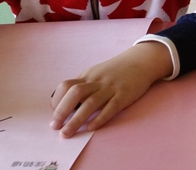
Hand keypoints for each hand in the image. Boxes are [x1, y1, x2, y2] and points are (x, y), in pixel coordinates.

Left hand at [50, 41, 172, 137]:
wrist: (141, 61)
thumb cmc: (116, 71)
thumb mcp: (96, 74)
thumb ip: (83, 86)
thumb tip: (64, 104)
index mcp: (88, 76)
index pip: (66, 86)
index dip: (57, 101)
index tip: (55, 115)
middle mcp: (97, 81)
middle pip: (75, 93)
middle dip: (62, 110)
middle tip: (55, 127)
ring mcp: (111, 88)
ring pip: (90, 103)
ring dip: (76, 119)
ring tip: (66, 133)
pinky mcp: (124, 95)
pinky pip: (110, 107)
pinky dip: (99, 118)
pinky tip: (90, 128)